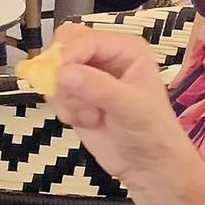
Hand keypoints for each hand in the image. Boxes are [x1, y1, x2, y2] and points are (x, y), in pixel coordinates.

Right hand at [45, 26, 194, 191]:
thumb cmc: (152, 133)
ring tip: (91, 115)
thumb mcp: (131, 108)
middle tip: (71, 94)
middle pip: (63, 45)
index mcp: (125, 49)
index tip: (59, 76)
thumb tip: (64, 73)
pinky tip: (86, 121)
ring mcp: (87, 77)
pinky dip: (63, 110)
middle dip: (61, 72)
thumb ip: (99, 88)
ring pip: (53, 71)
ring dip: (65, 97)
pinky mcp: (75, 96)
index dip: (68, 55)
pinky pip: (53, 93)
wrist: (147, 165)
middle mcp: (104, 57)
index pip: (85, 39)